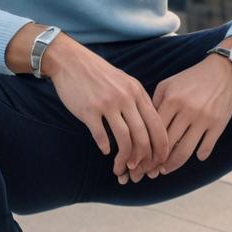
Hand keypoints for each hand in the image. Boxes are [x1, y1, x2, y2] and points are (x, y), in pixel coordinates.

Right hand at [48, 45, 169, 182]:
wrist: (71, 61)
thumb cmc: (99, 74)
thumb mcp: (125, 82)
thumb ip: (138, 101)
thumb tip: (149, 128)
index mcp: (137, 92)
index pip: (157, 125)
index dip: (160, 148)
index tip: (158, 162)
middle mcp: (125, 98)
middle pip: (143, 136)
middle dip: (143, 159)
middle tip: (139, 170)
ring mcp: (107, 103)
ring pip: (124, 139)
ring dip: (124, 158)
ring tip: (121, 167)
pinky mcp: (88, 109)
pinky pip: (101, 135)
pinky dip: (105, 147)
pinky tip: (105, 151)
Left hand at [127, 54, 231, 181]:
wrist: (221, 72)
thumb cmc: (190, 79)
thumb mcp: (167, 85)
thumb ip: (154, 103)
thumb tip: (142, 127)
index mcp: (171, 100)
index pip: (154, 130)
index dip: (145, 147)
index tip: (139, 158)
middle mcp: (187, 111)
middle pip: (167, 144)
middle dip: (156, 161)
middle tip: (149, 171)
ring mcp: (203, 119)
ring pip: (185, 151)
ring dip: (174, 165)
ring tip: (166, 170)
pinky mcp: (218, 125)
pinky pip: (206, 148)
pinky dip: (200, 156)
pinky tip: (195, 158)